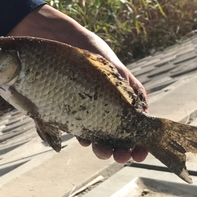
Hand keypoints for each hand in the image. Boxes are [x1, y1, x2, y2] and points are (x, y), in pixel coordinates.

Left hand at [9, 5, 148, 162]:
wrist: (54, 39)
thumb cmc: (86, 48)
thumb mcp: (109, 64)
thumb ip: (124, 84)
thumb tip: (140, 107)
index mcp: (122, 93)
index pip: (136, 119)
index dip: (140, 138)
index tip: (141, 152)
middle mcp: (106, 103)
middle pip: (118, 132)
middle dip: (122, 148)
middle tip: (123, 157)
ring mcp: (87, 107)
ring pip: (99, 134)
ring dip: (103, 147)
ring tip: (104, 153)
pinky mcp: (68, 109)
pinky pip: (78, 128)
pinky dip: (83, 136)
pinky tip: (85, 141)